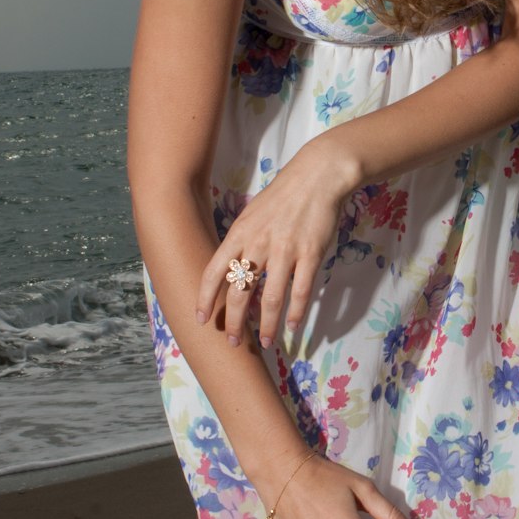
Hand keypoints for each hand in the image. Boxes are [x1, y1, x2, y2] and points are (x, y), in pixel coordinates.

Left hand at [197, 136, 358, 347]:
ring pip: (271, 298)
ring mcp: (285, 250)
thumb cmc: (284, 195)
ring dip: (266, 325)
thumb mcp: (252, 214)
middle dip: (233, 321)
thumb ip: (241, 241)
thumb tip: (231, 268)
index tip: (200, 319)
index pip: (213, 272)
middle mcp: (258, 244)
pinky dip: (296, 312)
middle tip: (233, 342)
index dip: (204, 299)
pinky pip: (301, 291)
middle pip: (239, 292)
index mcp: (239, 233)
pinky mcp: (310, 254)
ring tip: (265, 342)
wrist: (317, 176)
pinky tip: (293, 325)